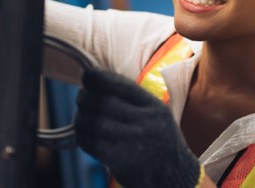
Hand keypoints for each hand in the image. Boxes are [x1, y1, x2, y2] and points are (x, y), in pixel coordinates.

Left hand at [75, 69, 201, 187]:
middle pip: (104, 102)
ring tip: (81, 117)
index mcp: (155, 108)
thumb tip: (97, 82)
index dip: (99, 78)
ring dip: (81, 117)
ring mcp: (134, 143)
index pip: (122, 86)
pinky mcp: (121, 161)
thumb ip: (133, 101)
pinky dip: (82, 136)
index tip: (87, 76)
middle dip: (86, 98)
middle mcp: (146, 123)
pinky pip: (92, 143)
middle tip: (81, 98)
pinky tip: (84, 134)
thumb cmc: (160, 143)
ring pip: (94, 122)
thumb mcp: (158, 116)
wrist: (173, 178)